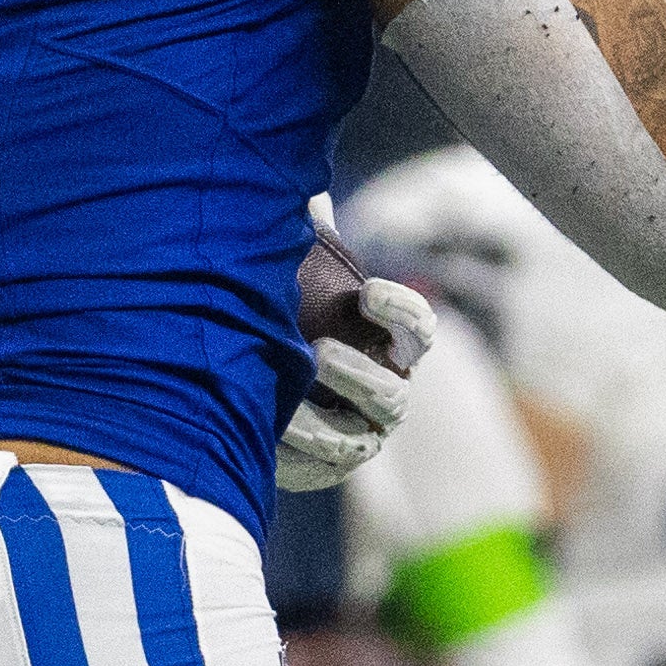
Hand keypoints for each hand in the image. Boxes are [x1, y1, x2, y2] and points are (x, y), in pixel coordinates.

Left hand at [280, 197, 434, 491]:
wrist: (247, 388)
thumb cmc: (285, 321)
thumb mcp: (295, 282)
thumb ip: (311, 243)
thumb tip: (310, 194)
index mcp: (391, 347)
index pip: (419, 330)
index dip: (400, 313)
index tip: (367, 293)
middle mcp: (388, 395)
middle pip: (392, 393)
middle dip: (359, 375)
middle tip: (318, 352)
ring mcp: (360, 438)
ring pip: (357, 439)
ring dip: (322, 424)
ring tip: (285, 404)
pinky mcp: (327, 471)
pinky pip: (319, 467)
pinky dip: (294, 451)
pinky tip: (265, 431)